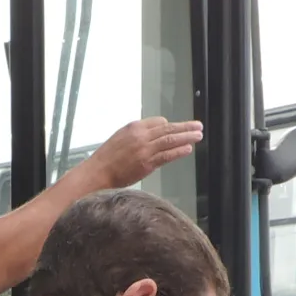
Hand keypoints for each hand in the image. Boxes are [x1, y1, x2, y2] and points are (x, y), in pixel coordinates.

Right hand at [76, 116, 203, 189]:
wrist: (97, 173)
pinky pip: (167, 155)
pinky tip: (188, 149)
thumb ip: (136, 135)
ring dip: (186, 137)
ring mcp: (144, 149)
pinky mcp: (147, 163)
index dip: (170, 125)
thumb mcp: (120, 138)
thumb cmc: (106, 159)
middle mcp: (140, 135)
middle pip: (168, 128)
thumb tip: (152, 135)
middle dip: (185, 127)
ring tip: (198, 135)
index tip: (178, 127)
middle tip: (198, 125)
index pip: (158, 122)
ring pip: (170, 140)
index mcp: (133, 127)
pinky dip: (179, 151)